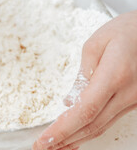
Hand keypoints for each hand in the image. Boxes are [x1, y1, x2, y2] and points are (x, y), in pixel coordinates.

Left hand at [33, 10, 136, 149]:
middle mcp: (128, 93)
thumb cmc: (128, 31)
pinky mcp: (134, 102)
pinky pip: (109, 120)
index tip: (45, 140)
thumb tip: (70, 101)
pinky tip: (76, 136)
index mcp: (115, 75)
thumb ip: (82, 74)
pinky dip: (90, 130)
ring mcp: (134, 100)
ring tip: (55, 146)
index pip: (85, 110)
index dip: (63, 129)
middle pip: (92, 125)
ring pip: (101, 126)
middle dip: (64, 139)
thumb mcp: (97, 44)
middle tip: (42, 146)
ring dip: (76, 138)